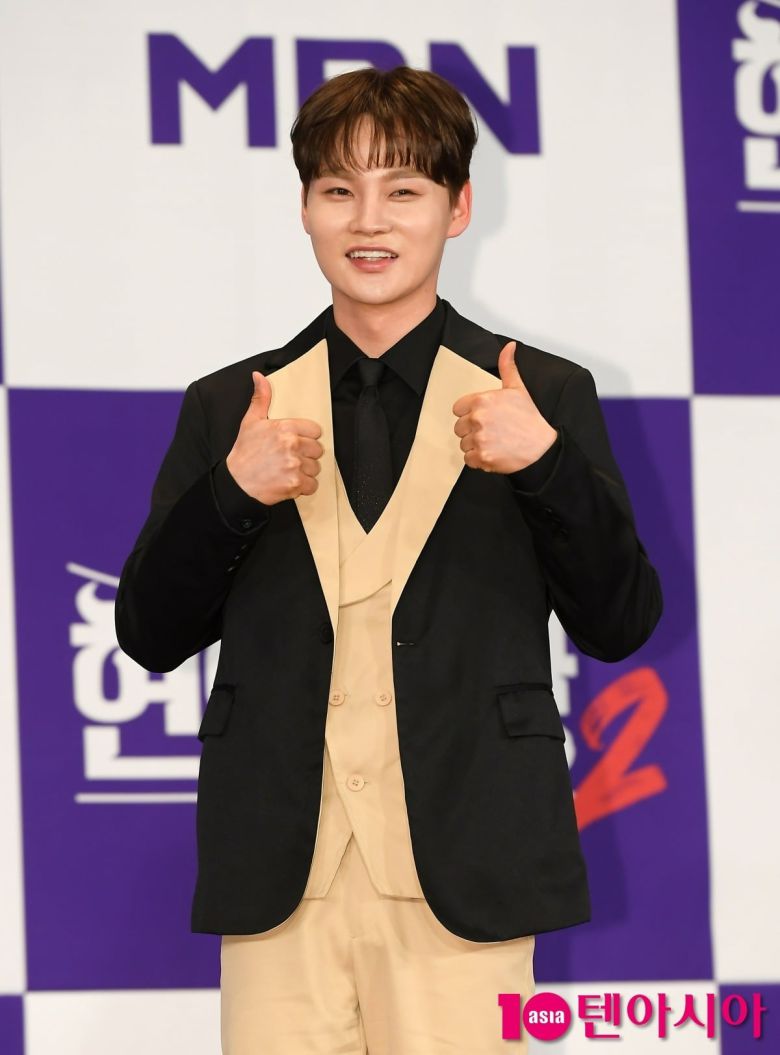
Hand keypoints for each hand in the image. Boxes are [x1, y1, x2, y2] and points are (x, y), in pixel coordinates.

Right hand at [226, 371, 323, 503]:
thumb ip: (261, 398)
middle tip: (291, 458)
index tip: (297, 443)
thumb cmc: (244, 453)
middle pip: (318, 450)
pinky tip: (290, 482)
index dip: (307, 438)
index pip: (315, 431)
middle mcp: (292, 445)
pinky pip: (313, 485)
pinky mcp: (295, 484)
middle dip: (307, 455)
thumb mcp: (251, 421)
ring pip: (316, 468)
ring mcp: (295, 465)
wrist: (236, 482)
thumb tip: (259, 376)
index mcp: (285, 428)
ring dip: (306, 472)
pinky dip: (304, 487)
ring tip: (289, 471)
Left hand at [452, 341, 557, 472]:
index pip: (458, 409)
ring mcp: (479, 439)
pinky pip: (468, 459)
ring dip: (475, 445)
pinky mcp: (482, 457)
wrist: (542, 447)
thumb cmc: (529, 418)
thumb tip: (509, 346)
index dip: (469, 414)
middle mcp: (478, 419)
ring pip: (463, 444)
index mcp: (482, 400)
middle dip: (472, 430)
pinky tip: (493, 452)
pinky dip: (478, 459)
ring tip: (494, 442)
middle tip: (491, 431)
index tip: (483, 417)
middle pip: (459, 428)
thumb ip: (507, 367)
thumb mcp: (518, 389)